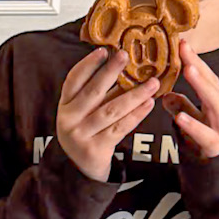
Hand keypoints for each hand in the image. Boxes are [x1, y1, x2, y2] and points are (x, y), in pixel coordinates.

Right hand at [55, 47, 157, 181]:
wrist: (81, 168)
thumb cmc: (87, 131)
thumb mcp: (83, 111)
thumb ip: (97, 92)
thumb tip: (123, 64)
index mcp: (65, 105)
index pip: (73, 80)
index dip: (88, 64)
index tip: (104, 50)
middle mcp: (69, 119)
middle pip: (93, 92)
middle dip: (110, 72)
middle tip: (126, 55)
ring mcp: (81, 135)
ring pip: (111, 110)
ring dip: (134, 95)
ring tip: (153, 82)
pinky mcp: (96, 149)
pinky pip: (120, 128)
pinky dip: (136, 115)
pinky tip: (149, 103)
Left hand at [166, 40, 218, 158]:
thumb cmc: (208, 146)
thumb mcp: (193, 122)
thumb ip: (183, 107)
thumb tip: (165, 95)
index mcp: (217, 104)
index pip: (207, 77)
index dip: (195, 60)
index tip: (182, 42)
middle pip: (213, 85)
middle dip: (200, 66)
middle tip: (186, 50)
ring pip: (216, 104)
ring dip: (202, 86)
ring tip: (188, 70)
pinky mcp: (217, 148)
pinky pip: (206, 135)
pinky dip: (194, 125)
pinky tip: (180, 116)